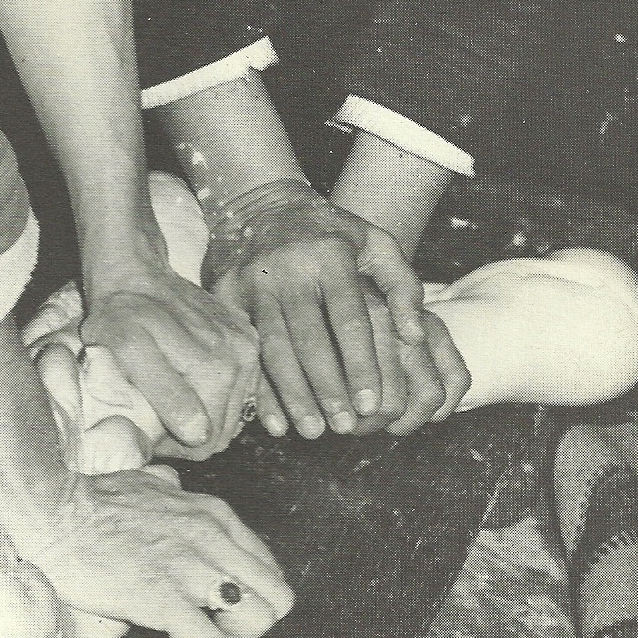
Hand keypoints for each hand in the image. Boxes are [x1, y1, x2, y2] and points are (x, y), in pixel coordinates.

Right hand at [10, 464, 294, 637]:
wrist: (48, 510)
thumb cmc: (88, 500)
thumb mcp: (148, 482)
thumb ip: (169, 488)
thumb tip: (169, 482)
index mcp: (215, 515)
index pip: (271, 570)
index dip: (249, 601)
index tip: (212, 609)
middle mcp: (213, 538)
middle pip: (278, 599)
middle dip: (249, 630)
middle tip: (208, 634)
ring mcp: (190, 567)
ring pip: (258, 623)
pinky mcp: (161, 596)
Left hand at [80, 260, 260, 460]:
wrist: (135, 272)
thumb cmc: (121, 314)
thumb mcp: (127, 351)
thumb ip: (164, 392)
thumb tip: (199, 434)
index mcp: (218, 368)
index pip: (205, 443)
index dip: (173, 444)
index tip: (147, 424)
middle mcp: (244, 359)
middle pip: (223, 432)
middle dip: (188, 433)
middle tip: (154, 411)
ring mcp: (249, 348)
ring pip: (231, 415)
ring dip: (201, 413)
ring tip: (169, 393)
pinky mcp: (247, 340)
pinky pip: (236, 391)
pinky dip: (212, 394)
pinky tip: (186, 379)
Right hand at [204, 180, 468, 435]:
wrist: (261, 205)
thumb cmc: (331, 233)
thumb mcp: (376, 243)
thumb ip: (403, 286)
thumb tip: (415, 335)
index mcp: (328, 256)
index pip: (348, 319)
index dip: (361, 364)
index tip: (372, 403)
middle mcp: (286, 268)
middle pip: (308, 340)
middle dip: (328, 388)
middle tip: (345, 427)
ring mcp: (250, 281)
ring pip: (272, 348)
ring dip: (292, 394)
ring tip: (313, 431)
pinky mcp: (222, 294)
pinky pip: (243, 348)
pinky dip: (257, 387)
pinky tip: (272, 420)